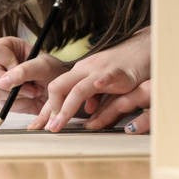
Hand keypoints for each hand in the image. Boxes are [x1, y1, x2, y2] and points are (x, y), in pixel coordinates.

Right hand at [0, 36, 67, 113]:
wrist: (60, 93)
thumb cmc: (54, 73)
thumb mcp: (44, 66)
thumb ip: (25, 70)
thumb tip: (4, 81)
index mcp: (8, 48)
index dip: (7, 61)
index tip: (22, 66)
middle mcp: (0, 64)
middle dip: (13, 84)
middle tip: (32, 87)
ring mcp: (0, 82)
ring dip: (20, 95)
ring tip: (36, 92)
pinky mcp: (3, 99)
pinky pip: (4, 104)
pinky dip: (20, 103)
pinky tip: (30, 99)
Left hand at [31, 28, 150, 131]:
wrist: (142, 49)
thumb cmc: (122, 68)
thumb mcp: (102, 85)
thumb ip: (94, 98)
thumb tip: (87, 111)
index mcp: (78, 74)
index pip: (55, 93)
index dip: (45, 111)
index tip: (36, 127)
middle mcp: (84, 71)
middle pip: (57, 87)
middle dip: (50, 110)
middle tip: (48, 129)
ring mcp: (99, 71)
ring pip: (77, 89)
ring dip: (66, 109)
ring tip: (59, 124)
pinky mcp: (118, 72)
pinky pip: (106, 78)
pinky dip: (101, 84)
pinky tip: (96, 89)